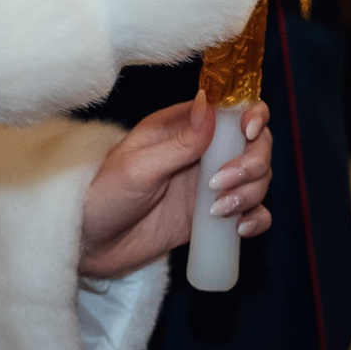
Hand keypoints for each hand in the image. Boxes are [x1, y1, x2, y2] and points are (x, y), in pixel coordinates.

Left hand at [80, 95, 271, 278]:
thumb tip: (211, 105)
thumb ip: (178, 142)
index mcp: (185, 127)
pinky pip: (252, 212)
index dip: (252, 116)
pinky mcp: (214, 216)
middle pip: (255, 144)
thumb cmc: (105, 195)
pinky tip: (240, 229)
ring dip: (251, 192)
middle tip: (222, 183)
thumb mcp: (138, 167)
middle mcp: (204, 152)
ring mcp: (212, 185)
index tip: (248, 132)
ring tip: (218, 210)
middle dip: (252, 162)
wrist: (93, 244)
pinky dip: (256, 218)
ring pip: (258, 178)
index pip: (233, 109)